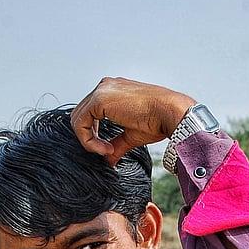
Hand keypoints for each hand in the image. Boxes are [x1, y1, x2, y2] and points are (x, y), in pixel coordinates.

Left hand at [69, 77, 197, 165]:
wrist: (171, 113)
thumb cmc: (157, 121)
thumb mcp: (130, 135)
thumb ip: (115, 145)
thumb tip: (108, 162)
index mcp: (112, 90)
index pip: (89, 113)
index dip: (93, 135)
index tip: (109, 149)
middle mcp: (105, 86)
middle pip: (80, 115)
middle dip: (89, 137)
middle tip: (108, 151)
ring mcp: (102, 90)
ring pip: (77, 119)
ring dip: (88, 140)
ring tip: (108, 150)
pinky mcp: (100, 99)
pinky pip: (80, 123)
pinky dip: (88, 140)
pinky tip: (106, 148)